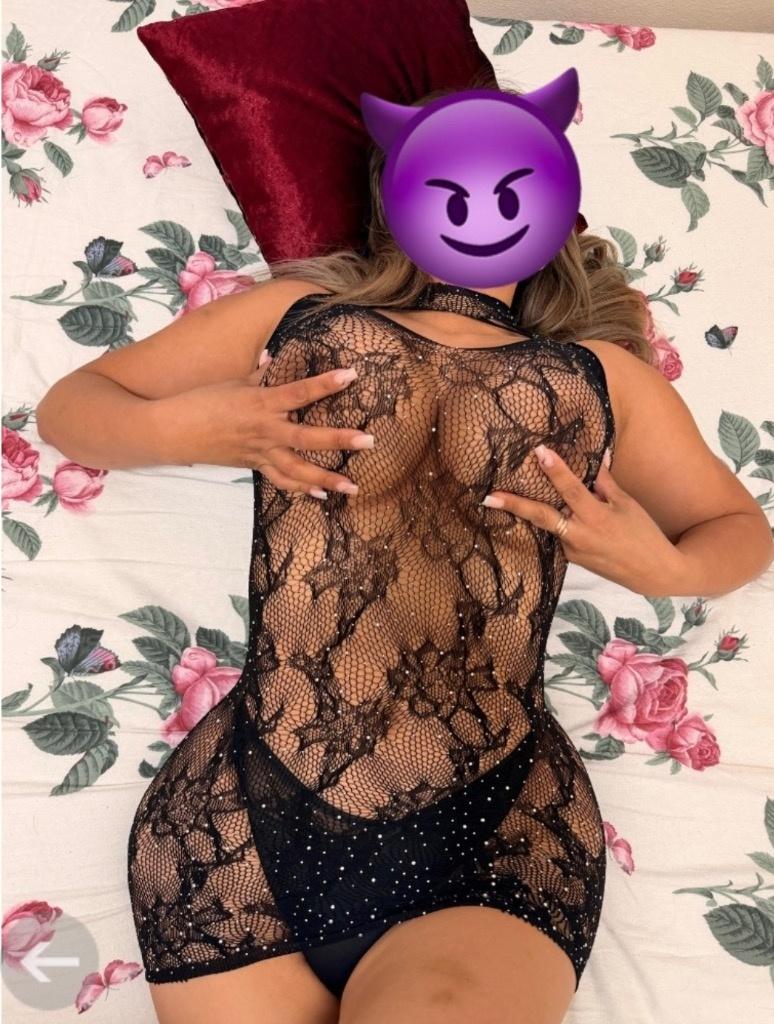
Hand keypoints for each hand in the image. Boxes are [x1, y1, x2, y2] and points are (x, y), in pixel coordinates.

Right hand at [154, 351, 372, 497]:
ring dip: (326, 479)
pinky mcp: (253, 465)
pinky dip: (302, 489)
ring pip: (298, 470)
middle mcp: (265, 430)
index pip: (300, 392)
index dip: (326, 384)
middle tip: (369, 441)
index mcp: (261, 402)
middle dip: (340, 440)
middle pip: (308, 437)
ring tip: (352, 487)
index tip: (351, 376)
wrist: (171, 431)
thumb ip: (258, 374)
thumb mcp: (232, 381)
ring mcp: (260, 451)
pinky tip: (322, 495)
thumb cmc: (200, 400)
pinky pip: (281, 480)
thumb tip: (273, 358)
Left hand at [482, 443, 684, 596]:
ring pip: (549, 524)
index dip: (555, 470)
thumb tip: (596, 455)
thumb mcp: (627, 504)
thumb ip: (606, 481)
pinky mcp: (571, 559)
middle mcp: (580, 535)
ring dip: (533, 510)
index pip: (571, 490)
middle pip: (542, 516)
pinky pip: (558, 535)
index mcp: (598, 517)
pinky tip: (546, 512)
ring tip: (505, 495)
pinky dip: (554, 522)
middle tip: (488, 496)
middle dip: (514, 505)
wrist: (652, 573)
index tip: (539, 452)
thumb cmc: (644, 534)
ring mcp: (573, 550)